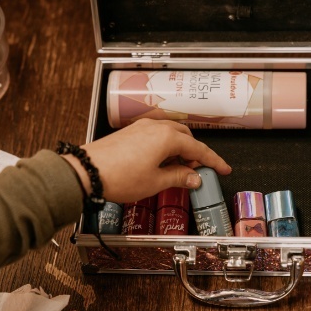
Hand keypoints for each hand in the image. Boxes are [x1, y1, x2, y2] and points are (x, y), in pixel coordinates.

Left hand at [62, 119, 231, 202]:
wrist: (87, 171)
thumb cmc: (119, 177)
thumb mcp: (155, 182)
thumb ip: (179, 177)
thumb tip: (194, 177)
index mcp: (167, 138)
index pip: (198, 149)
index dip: (213, 161)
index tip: (224, 168)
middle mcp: (156, 127)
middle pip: (185, 138)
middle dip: (195, 154)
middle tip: (197, 172)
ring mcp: (141, 128)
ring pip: (170, 134)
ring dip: (179, 150)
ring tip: (178, 170)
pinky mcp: (130, 133)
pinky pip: (156, 135)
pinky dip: (164, 147)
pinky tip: (160, 163)